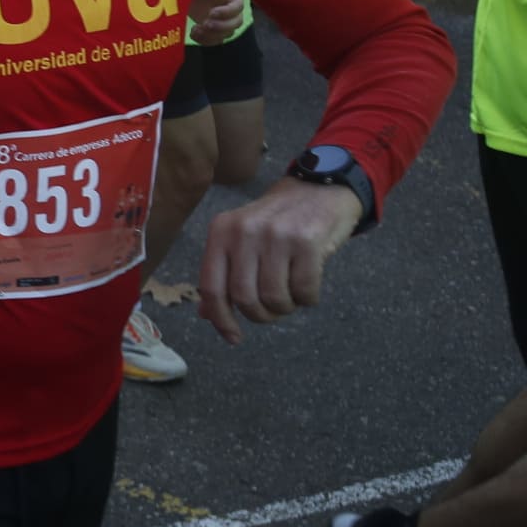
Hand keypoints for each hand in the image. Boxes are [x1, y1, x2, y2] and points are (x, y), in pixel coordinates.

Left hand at [188, 0, 245, 44]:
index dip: (227, 12)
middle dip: (222, 26)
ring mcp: (222, 20)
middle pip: (236, 23)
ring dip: (212, 35)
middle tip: (205, 24)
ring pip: (227, 34)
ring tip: (196, 30)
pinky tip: (193, 33)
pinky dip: (205, 41)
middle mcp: (230, 9)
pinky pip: (215, 40)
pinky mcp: (213, 28)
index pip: (238, 6)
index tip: (211, 12)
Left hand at [196, 176, 364, 343]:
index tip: (233, 337)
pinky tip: (308, 287)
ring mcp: (276, 235)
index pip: (211, 286)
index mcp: (221, 231)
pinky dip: (307, 299)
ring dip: (285, 308)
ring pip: (274, 297)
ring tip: (291, 295)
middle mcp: (244, 231)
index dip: (220, 318)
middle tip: (272, 310)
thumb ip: (223, 273)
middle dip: (260, 315)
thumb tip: (206, 314)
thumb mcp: (242, 239)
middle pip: (244, 297)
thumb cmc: (277, 222)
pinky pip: (304, 290)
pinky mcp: (307, 240)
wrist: (319, 189)